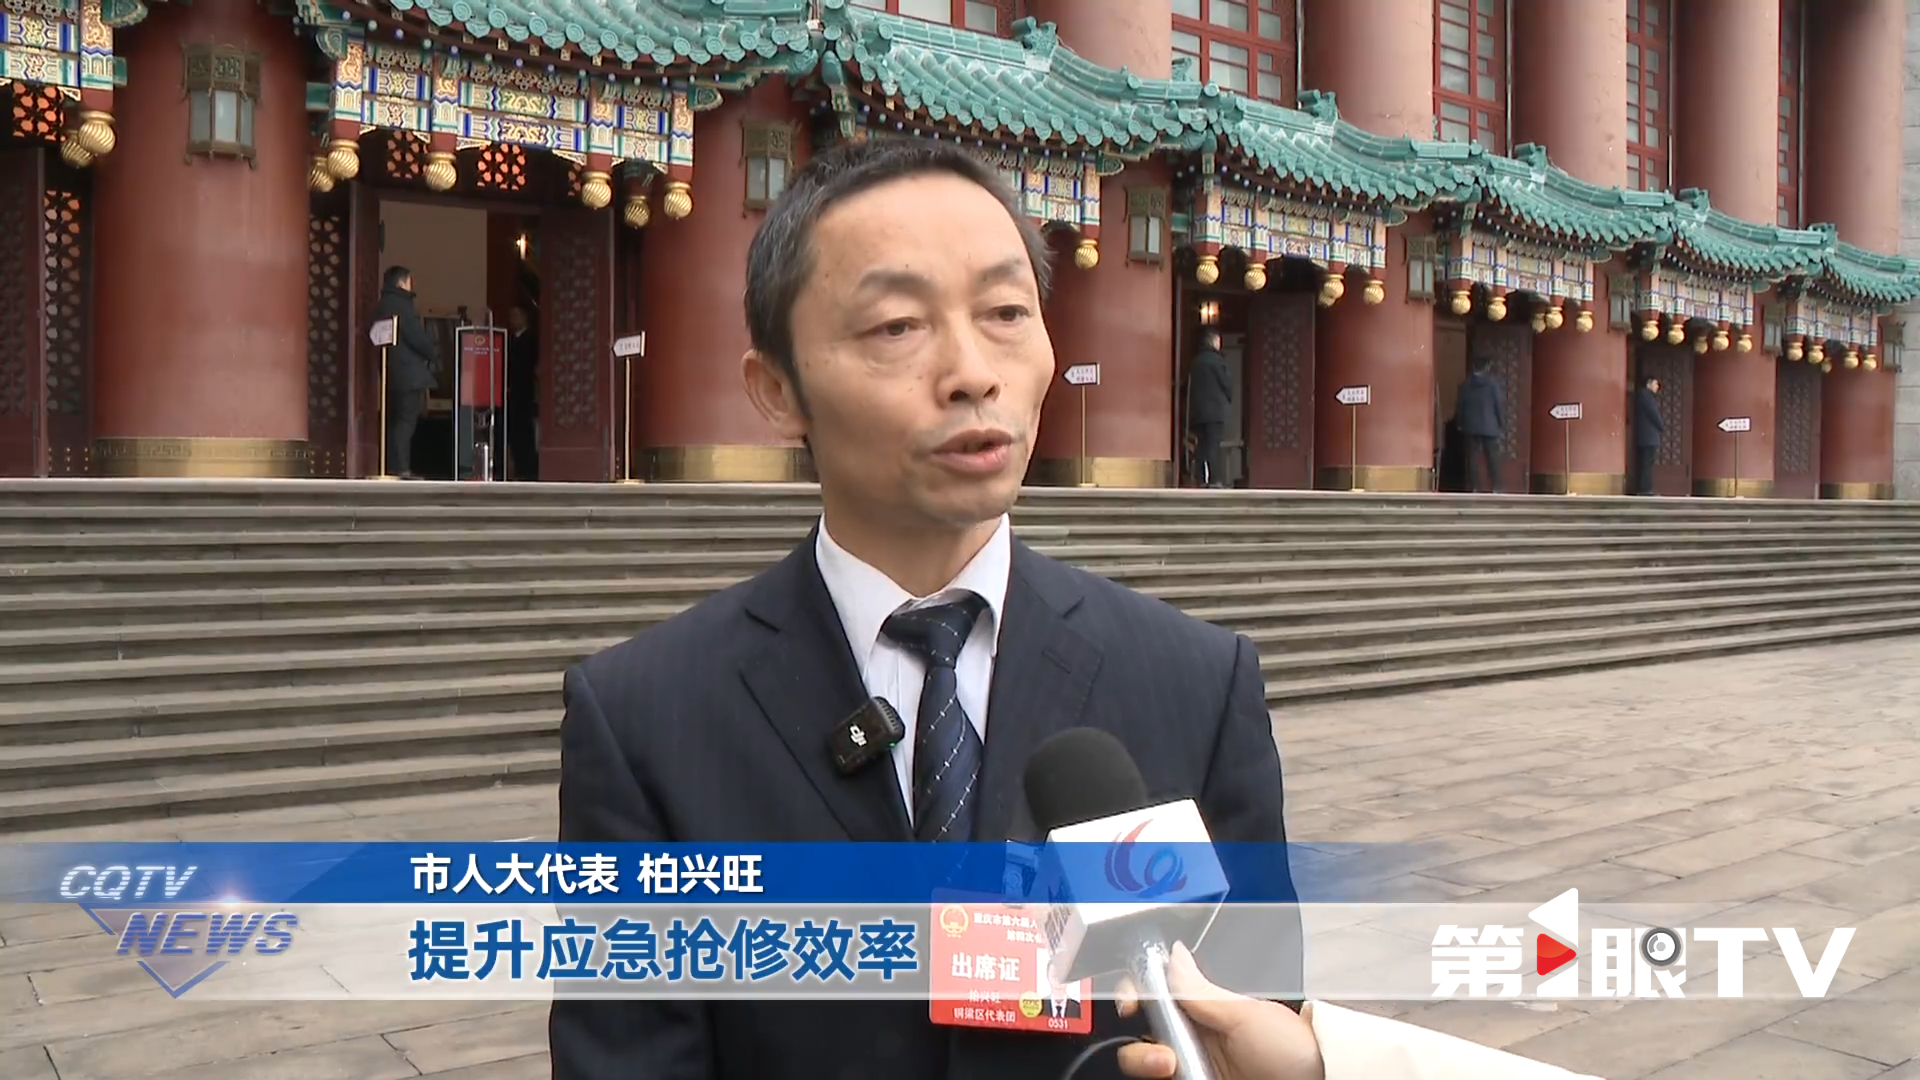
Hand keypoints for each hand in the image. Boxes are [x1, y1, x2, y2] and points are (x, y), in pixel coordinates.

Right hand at [1114, 943, 1323, 1079]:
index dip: (1133, 998)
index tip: (1130, 1005)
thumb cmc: (1292, 1051)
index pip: (1151, 999)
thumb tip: (1173, 953)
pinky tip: (1174, 1078)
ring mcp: (1192, 1070)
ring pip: (1144, 1067)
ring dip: (1146, 1065)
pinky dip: (1157, 1079)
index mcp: (1201, 1013)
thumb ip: (1200, 991)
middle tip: (1163, 1058)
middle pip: (1139, 1039)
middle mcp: (1191, 1043)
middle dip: (1139, 1048)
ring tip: (1171, 1071)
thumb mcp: (1245, 1017)